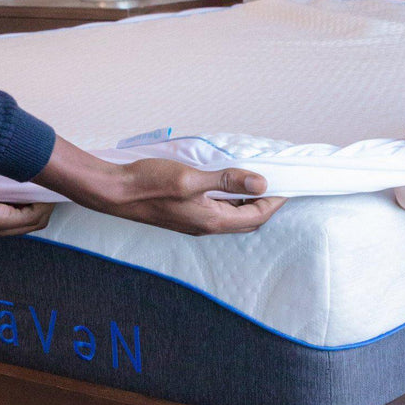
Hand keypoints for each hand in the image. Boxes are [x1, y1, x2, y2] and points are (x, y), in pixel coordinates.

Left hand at [0, 154, 54, 239]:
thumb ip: (10, 179)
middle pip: (35, 222)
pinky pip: (28, 216)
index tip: (53, 184)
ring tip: (51, 182)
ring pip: (35, 220)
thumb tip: (38, 170)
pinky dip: (39, 202)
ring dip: (46, 201)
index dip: (43, 202)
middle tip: (56, 183)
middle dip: (48, 203)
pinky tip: (41, 187)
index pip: (27, 219)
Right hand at [34, 137, 284, 234]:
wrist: (116, 191)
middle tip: (280, 184)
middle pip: (247, 220)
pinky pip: (218, 211)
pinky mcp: (186, 214)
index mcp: (211, 220)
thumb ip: (227, 180)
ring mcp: (195, 222)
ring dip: (249, 202)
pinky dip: (232, 199)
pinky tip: (231, 184)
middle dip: (266, 204)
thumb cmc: (150, 184)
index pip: (255, 216)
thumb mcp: (191, 178)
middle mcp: (206, 226)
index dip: (275, 201)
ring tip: (260, 181)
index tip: (289, 186)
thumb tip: (261, 182)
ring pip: (233, 216)